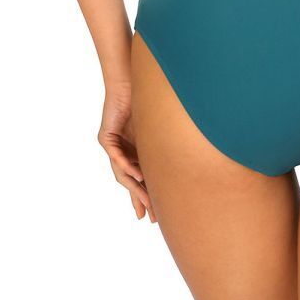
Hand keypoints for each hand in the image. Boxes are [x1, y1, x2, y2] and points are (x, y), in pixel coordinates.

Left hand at [97, 85, 156, 222]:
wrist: (131, 81)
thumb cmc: (148, 100)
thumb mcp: (160, 128)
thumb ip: (167, 144)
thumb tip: (192, 154)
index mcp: (136, 151)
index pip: (140, 178)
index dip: (147, 196)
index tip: (155, 214)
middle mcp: (122, 151)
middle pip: (130, 181)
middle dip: (140, 199)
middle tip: (150, 217)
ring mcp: (113, 146)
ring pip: (122, 173)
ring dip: (135, 187)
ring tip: (146, 201)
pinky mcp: (106, 138)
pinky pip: (116, 156)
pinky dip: (127, 166)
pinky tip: (138, 176)